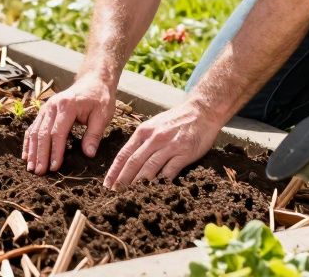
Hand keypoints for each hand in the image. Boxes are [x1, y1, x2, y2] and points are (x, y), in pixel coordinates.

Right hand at [21, 74, 114, 174]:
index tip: (54, 168)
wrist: (93, 80)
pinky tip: (26, 155)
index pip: (57, 133)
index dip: (55, 151)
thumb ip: (94, 134)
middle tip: (39, 172)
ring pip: (34, 131)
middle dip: (40, 154)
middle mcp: (52, 106)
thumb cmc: (99, 98)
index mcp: (67, 106)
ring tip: (31, 168)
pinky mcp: (44, 111)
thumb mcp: (103, 115)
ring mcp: (46, 108)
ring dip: (32, 150)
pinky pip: (33, 127)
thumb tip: (89, 154)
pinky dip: (28, 142)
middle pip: (42, 133)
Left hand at [103, 99, 219, 188]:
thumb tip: (129, 160)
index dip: (114, 171)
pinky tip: (154, 192)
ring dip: (138, 184)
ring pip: (149, 168)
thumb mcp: (154, 125)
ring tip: (130, 197)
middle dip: (122, 181)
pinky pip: (170, 171)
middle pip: (133, 163)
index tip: (107, 184)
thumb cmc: (177, 120)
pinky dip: (161, 182)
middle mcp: (154, 138)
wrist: (202, 111)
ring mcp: (169, 145)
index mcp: (143, 131)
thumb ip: (142, 140)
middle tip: (114, 195)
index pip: (124, 154)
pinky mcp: (184, 153)